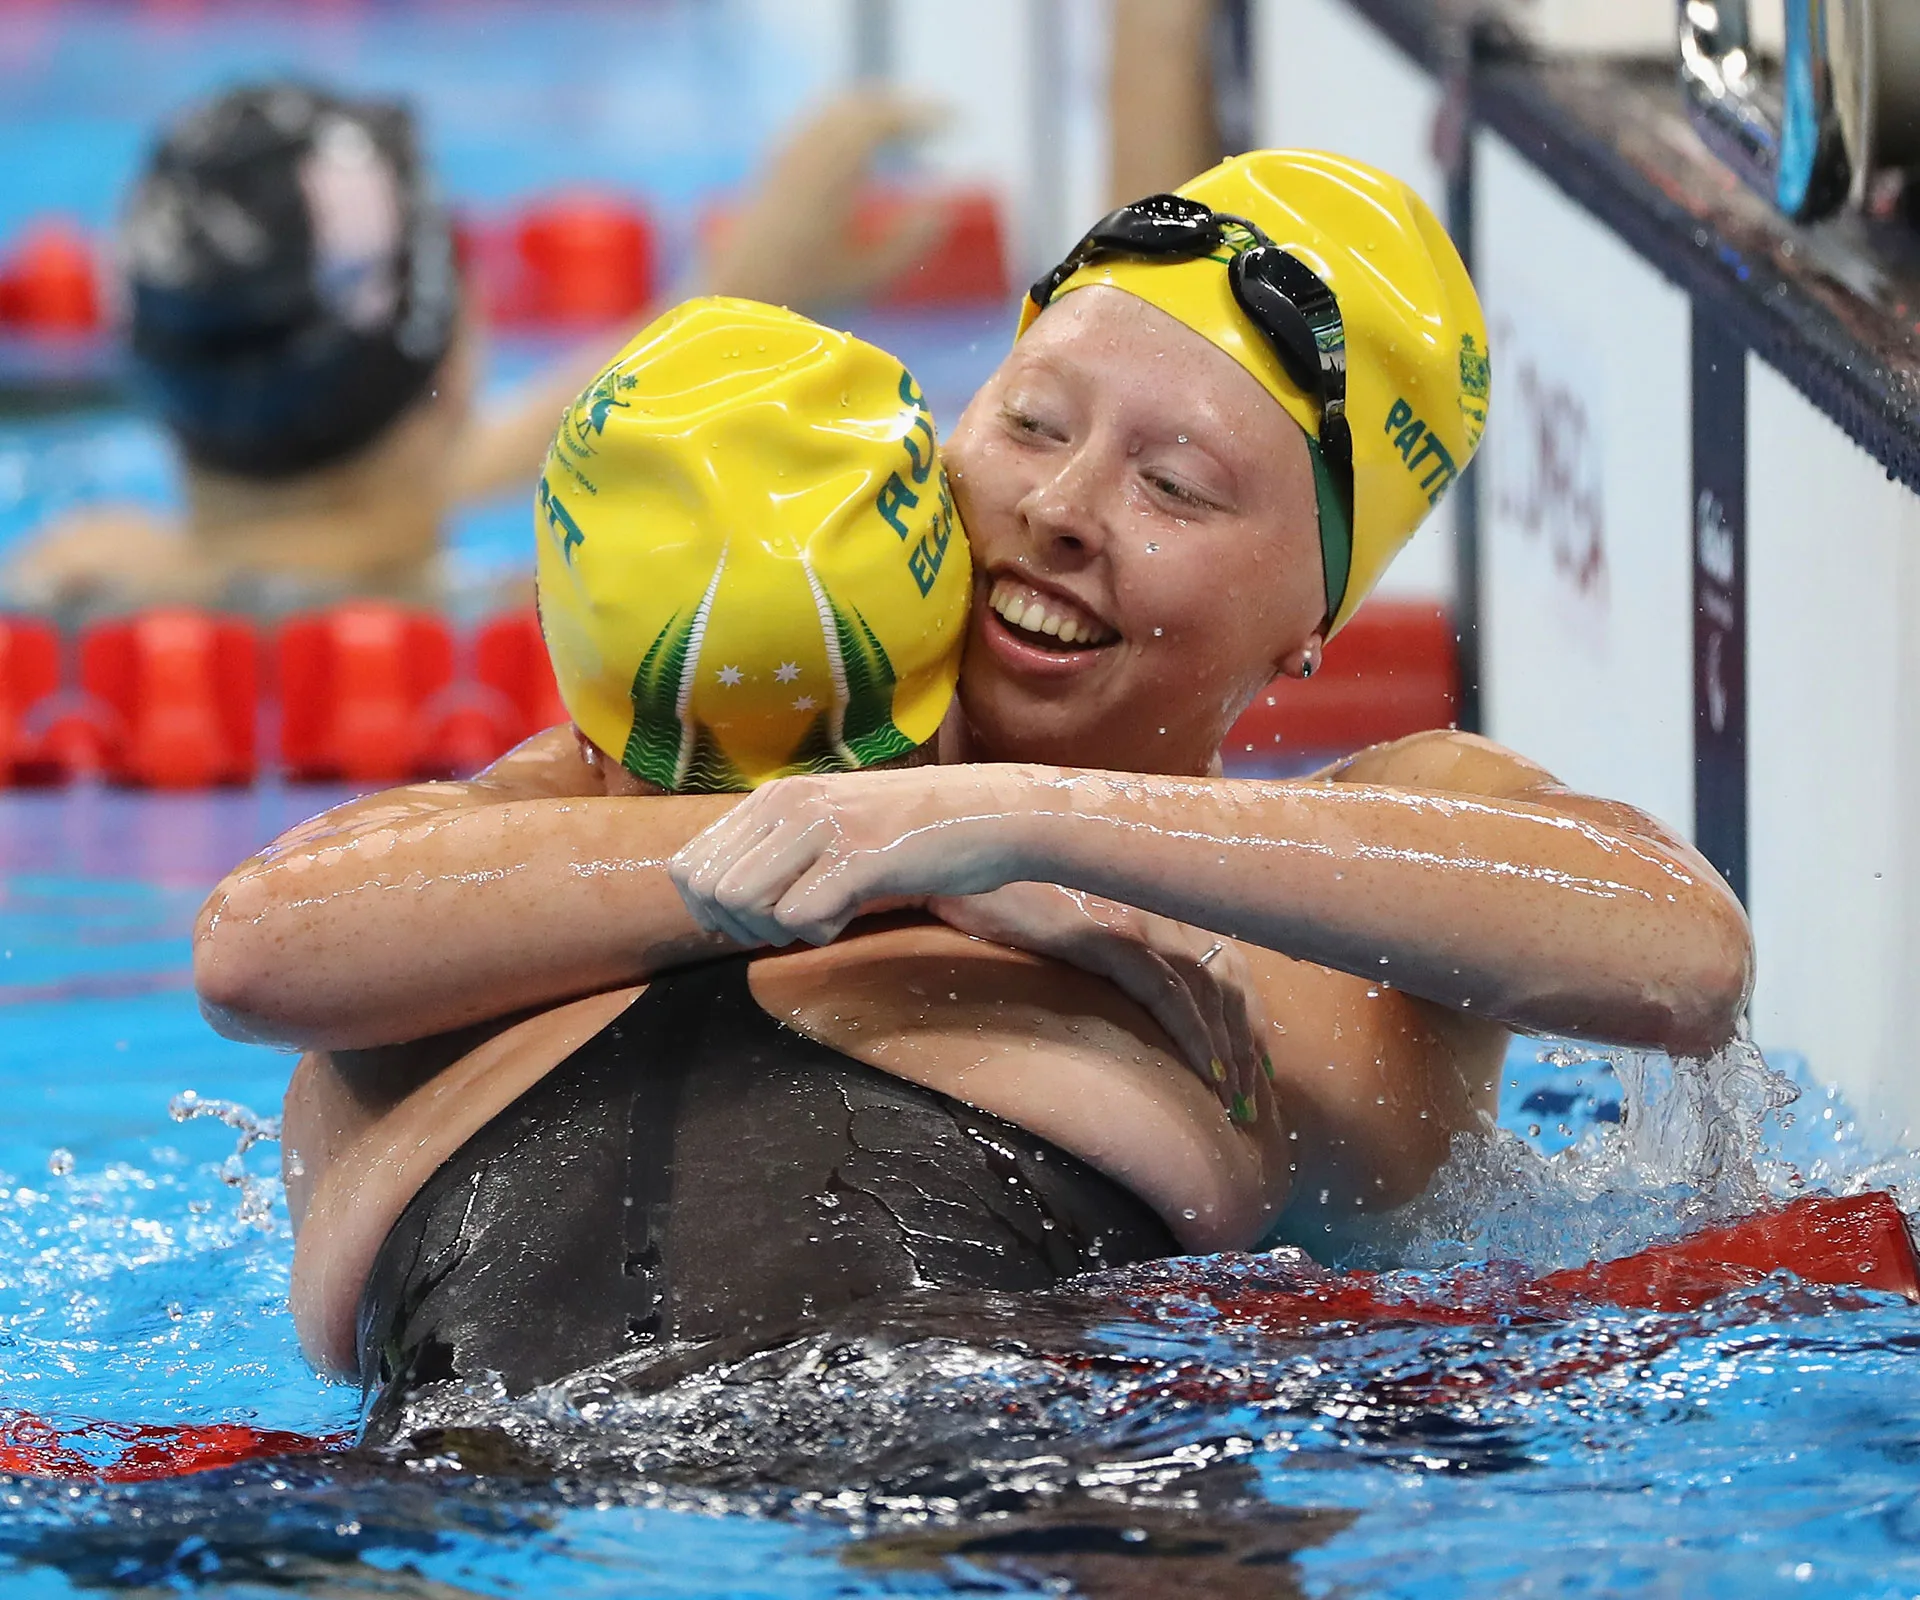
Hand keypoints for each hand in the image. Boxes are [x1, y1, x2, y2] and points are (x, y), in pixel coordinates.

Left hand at [669, 766, 1026, 946]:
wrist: (990, 814)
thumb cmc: (914, 830)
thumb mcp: (832, 826)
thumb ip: (780, 850)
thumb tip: (722, 902)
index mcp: (776, 797)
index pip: (689, 865)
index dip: (709, 911)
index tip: (751, 923)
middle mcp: (790, 805)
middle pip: (710, 890)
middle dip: (739, 927)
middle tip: (788, 928)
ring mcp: (823, 828)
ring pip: (742, 901)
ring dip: (775, 929)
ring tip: (820, 918)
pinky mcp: (859, 857)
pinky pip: (799, 916)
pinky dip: (819, 933)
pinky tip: (848, 917)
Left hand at [702, 92, 950, 307]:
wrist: (738, 290)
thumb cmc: (806, 291)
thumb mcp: (870, 275)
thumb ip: (913, 240)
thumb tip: (945, 208)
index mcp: (833, 171)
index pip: (886, 119)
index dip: (927, 115)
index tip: (958, 121)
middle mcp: (808, 151)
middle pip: (865, 103)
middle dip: (907, 107)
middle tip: (942, 122)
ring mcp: (789, 151)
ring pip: (841, 106)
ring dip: (879, 109)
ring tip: (911, 127)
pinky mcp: (777, 160)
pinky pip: (822, 119)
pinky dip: (853, 118)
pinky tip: (867, 140)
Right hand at [931, 885, 1268, 1124]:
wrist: (966, 850)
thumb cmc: (1012, 884)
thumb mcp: (1079, 909)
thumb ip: (1116, 934)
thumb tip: (1135, 982)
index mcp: (1160, 893)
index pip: (1226, 959)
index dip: (1247, 1015)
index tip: (1255, 1064)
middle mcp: (1158, 899)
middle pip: (1228, 978)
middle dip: (1246, 1042)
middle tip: (1253, 1096)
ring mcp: (1135, 914)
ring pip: (1207, 988)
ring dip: (1228, 1048)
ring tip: (1235, 1098)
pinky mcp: (1104, 932)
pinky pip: (1164, 991)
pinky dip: (1192, 1033)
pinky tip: (1206, 1069)